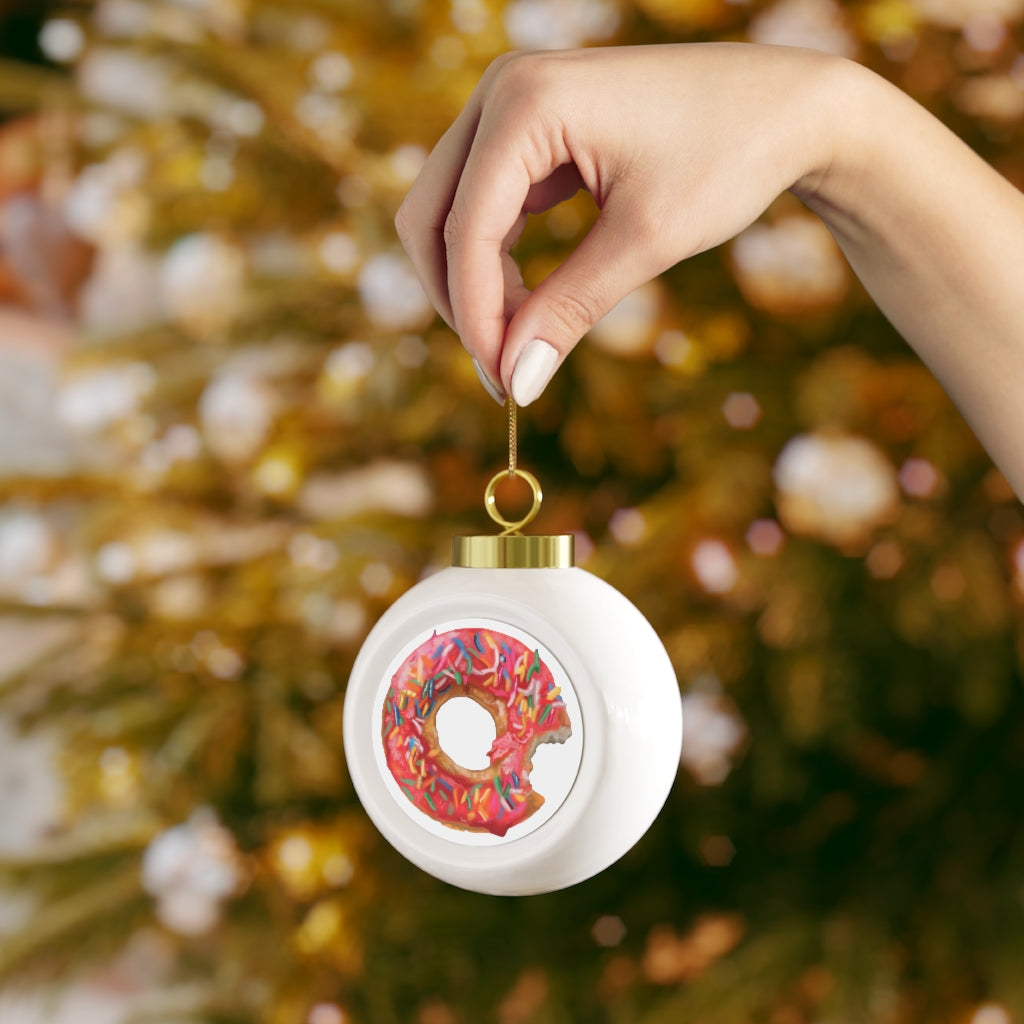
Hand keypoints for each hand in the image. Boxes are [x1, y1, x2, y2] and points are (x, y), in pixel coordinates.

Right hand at [395, 43, 844, 404]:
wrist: (787, 107)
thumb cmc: (728, 156)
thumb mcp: (645, 242)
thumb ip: (569, 310)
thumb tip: (517, 382)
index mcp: (525, 103)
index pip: (465, 230)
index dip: (476, 317)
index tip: (504, 383)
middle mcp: (502, 91)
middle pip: (430, 217)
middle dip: (459, 300)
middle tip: (503, 369)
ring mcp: (511, 106)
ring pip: (449, 213)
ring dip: (474, 283)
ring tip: (523, 342)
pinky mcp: (529, 129)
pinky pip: (484, 204)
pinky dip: (496, 259)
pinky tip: (530, 303)